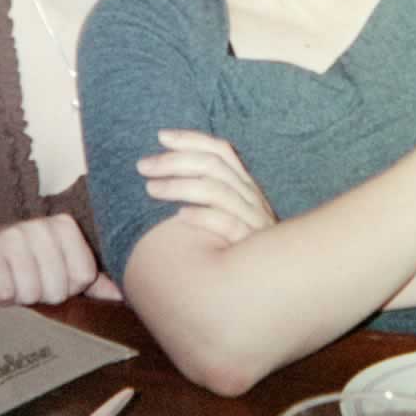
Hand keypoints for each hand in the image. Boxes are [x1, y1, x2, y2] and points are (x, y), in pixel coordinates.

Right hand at [0, 214, 101, 304]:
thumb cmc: (24, 260)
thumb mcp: (59, 264)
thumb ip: (92, 280)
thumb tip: (125, 294)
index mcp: (65, 226)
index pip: (83, 277)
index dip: (67, 288)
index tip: (51, 277)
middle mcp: (41, 225)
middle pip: (57, 289)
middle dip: (42, 295)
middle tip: (29, 281)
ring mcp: (12, 235)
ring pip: (31, 293)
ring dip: (20, 297)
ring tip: (13, 281)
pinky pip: (5, 293)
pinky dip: (0, 298)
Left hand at [138, 129, 275, 243]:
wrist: (273, 279)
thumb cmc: (238, 242)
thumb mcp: (229, 210)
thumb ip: (208, 191)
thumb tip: (165, 172)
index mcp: (244, 183)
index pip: (220, 150)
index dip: (191, 139)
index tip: (161, 135)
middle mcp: (251, 195)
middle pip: (213, 165)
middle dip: (175, 161)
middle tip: (143, 166)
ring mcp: (253, 218)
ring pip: (217, 191)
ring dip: (180, 186)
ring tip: (150, 189)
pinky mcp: (249, 242)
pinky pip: (227, 224)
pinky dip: (203, 216)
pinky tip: (180, 216)